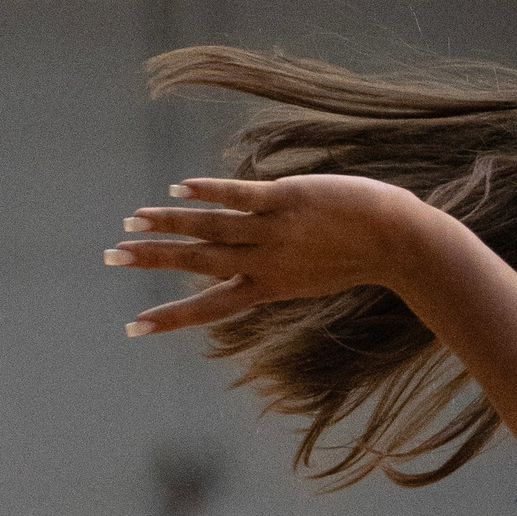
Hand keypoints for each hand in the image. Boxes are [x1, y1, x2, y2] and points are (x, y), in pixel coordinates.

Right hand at [109, 175, 440, 336]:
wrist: (403, 242)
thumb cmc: (365, 254)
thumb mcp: (316, 272)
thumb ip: (280, 267)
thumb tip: (251, 253)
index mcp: (272, 287)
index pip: (212, 306)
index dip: (173, 316)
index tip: (135, 327)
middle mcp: (267, 262)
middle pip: (200, 263)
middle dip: (155, 261)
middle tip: (113, 258)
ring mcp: (277, 231)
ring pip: (213, 228)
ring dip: (171, 224)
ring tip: (133, 221)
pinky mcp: (289, 200)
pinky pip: (242, 196)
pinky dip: (211, 192)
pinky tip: (180, 188)